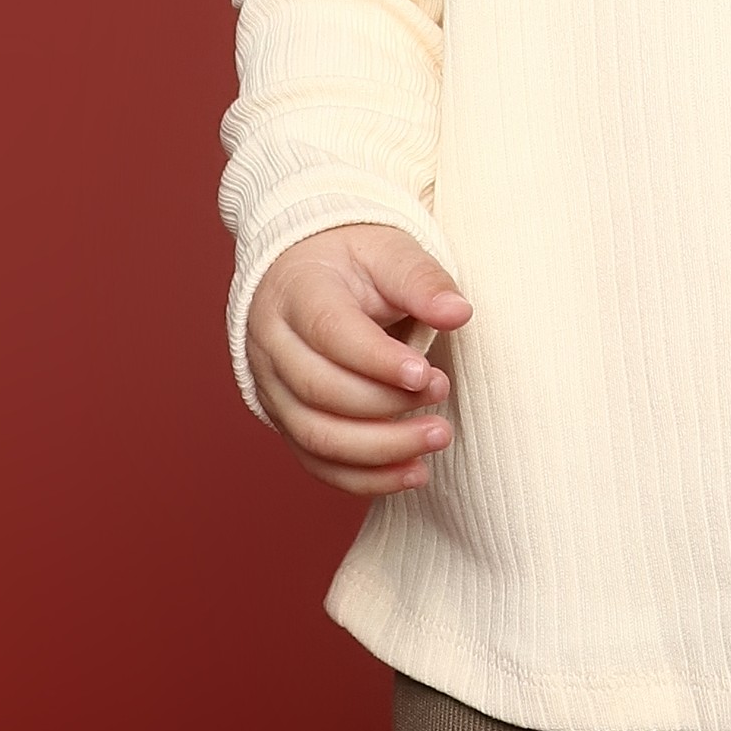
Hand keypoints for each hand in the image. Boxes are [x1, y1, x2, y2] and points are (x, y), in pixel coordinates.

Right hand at [244, 225, 471, 497]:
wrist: (310, 272)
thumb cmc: (355, 262)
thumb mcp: (391, 252)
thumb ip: (422, 281)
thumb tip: (458, 313)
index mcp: (296, 291)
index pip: (330, 333)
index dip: (378, 361)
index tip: (427, 374)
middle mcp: (272, 343)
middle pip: (320, 390)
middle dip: (387, 405)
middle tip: (443, 393)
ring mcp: (272, 387)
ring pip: (317, 436)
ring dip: (382, 449)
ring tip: (438, 437)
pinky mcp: (285, 420)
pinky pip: (318, 463)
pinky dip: (367, 478)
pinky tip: (415, 472)